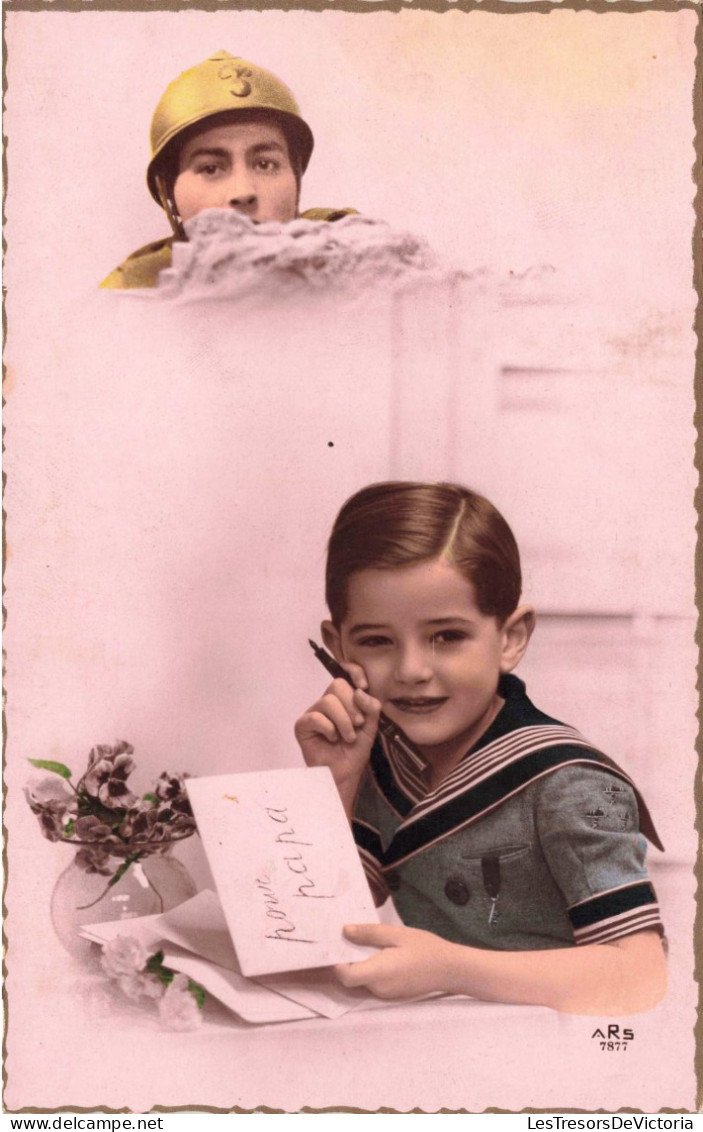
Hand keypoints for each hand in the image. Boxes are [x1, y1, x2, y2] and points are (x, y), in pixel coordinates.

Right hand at [294, 665, 380, 802]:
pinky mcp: (302, 725)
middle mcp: (327, 703)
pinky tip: (332, 739)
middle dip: (352, 706)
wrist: (344, 775)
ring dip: (343, 721)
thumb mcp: (371, 728)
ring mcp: (314, 713)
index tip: (364, 686)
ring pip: (328, 701)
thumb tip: (359, 690)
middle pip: (337, 685)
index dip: (354, 672)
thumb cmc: (355, 751)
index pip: (345, 674)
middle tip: (358, 724)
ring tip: (348, 737)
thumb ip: (371, 707)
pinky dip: (329, 729)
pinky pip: (315, 717)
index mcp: (344, 700)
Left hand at [334, 923, 458, 999]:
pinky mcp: (391, 994)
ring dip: (357, 964)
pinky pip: (372, 982)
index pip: (346, 976)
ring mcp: (385, 994)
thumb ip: (369, 933)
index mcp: (379, 973)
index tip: (334, 945)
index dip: (335, 962)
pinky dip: (369, 969)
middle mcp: (378, 988)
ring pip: (361, 980)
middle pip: (351, 978)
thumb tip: (345, 931)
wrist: (450, 969)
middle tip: (343, 937)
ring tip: (360, 941)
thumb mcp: (397, 934)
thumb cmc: (425, 948)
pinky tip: (377, 953)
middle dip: (345, 959)